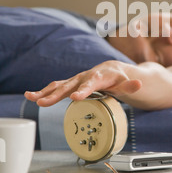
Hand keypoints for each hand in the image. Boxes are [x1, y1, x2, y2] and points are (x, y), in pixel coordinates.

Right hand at [24, 61, 141, 106]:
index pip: (91, 84)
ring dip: (45, 92)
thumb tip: (139, 84)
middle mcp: (85, 76)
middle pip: (70, 85)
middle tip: (43, 102)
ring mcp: (76, 80)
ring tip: (31, 97)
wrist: (112, 70)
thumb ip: (131, 86)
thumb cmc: (119, 79)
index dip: (83, 90)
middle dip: (56, 94)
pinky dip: (44, 91)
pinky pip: (56, 87)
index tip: (75, 97)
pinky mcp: (71, 84)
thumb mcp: (127, 84)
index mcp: (100, 77)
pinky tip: (31, 96)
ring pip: (59, 85)